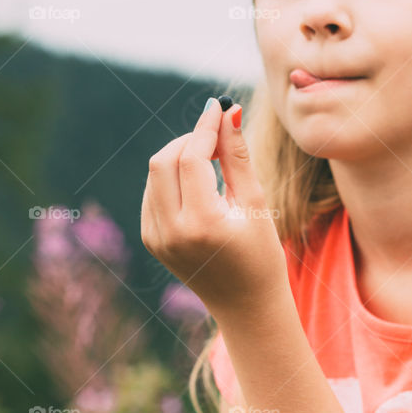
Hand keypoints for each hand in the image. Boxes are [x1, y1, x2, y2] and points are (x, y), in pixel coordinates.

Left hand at [140, 98, 285, 317]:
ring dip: (180, 157)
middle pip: (164, 161)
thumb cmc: (260, 255)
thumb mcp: (255, 204)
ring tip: (212, 162)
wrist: (246, 305)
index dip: (205, 128)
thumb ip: (237, 157)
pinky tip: (198, 185)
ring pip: (155, 175)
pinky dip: (171, 179)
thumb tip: (227, 113)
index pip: (192, 158)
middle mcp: (171, 232)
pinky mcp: (151, 239)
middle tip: (217, 137)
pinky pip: (152, 194)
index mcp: (202, 224)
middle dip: (189, 140)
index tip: (218, 107)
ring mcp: (156, 238)